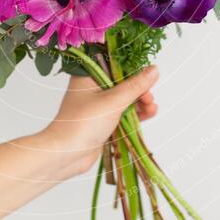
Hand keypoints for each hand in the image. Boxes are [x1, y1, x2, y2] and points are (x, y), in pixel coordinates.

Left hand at [44, 66, 158, 178]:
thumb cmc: (83, 123)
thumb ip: (135, 86)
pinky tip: (148, 113)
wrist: (65, 154)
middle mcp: (93, 88)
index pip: (116, 65)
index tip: (149, 78)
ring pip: (125, 99)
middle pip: (123, 82)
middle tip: (148, 98)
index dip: (134, 70)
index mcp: (89, 75)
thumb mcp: (113, 101)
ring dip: (140, 102)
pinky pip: (123, 113)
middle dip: (140, 89)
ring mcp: (98, 105)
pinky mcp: (103, 121)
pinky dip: (135, 113)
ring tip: (151, 107)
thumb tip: (154, 70)